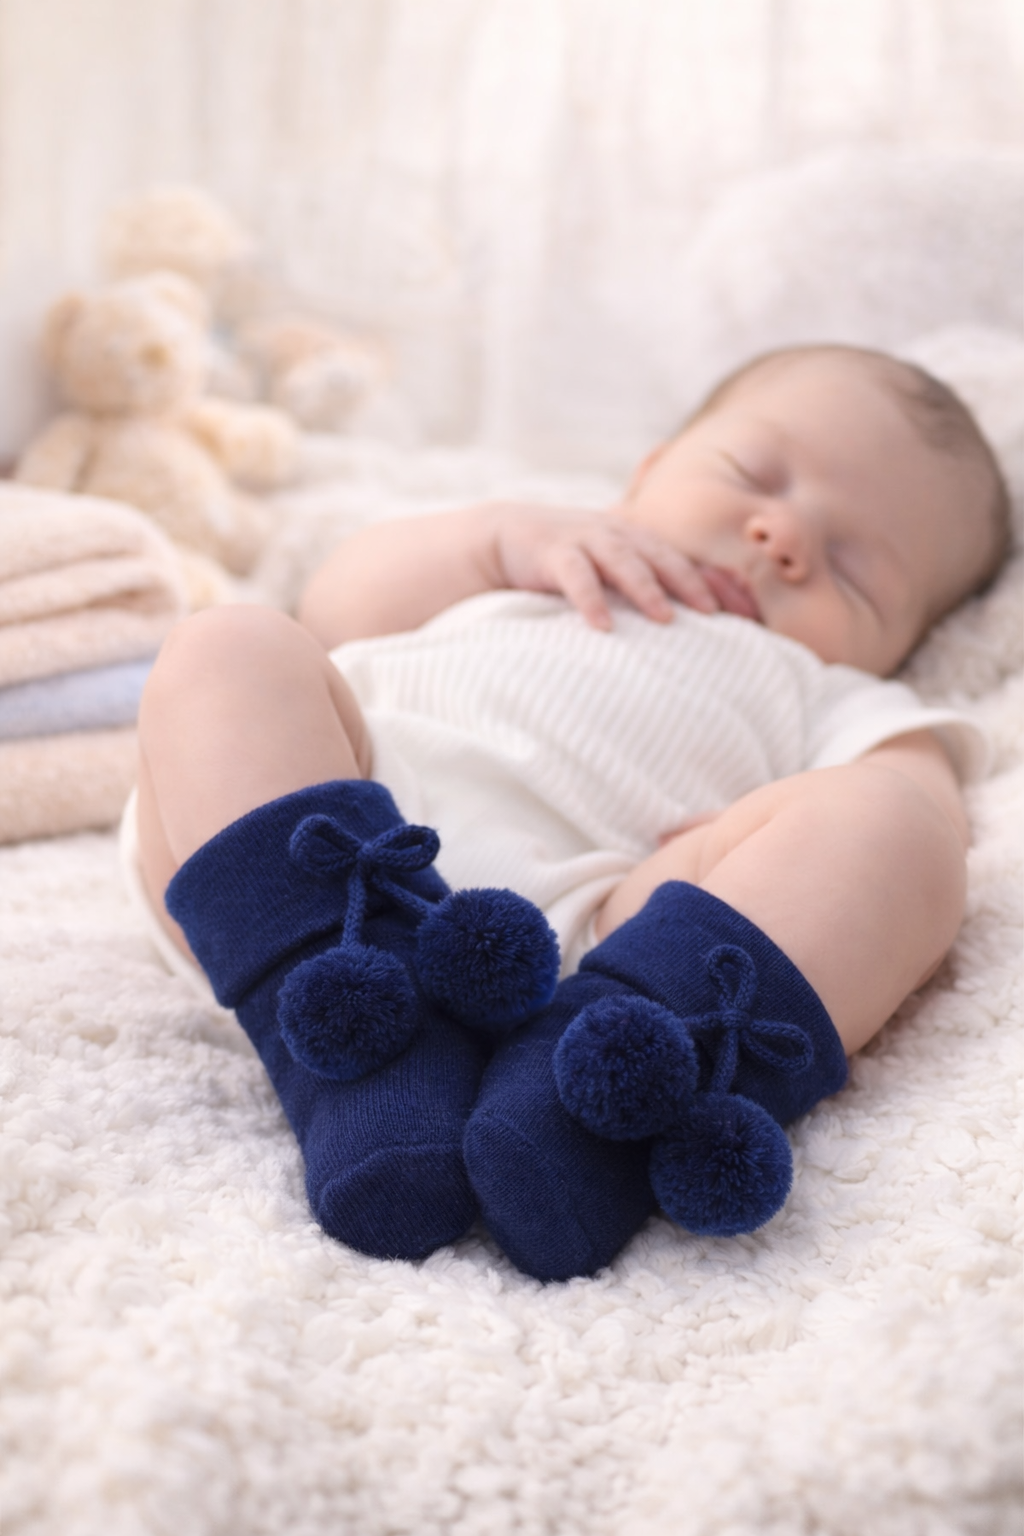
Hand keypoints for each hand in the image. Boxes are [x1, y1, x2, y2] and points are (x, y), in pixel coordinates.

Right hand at [492, 504, 720, 629]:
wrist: (505, 537)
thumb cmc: (565, 560)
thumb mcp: (605, 563)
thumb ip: (638, 581)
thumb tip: (679, 620)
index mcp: (633, 537)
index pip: (678, 557)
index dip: (707, 579)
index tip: (736, 610)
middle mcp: (613, 533)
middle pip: (658, 555)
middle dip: (687, 581)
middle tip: (711, 612)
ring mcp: (583, 539)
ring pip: (622, 560)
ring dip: (645, 588)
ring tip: (664, 617)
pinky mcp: (552, 553)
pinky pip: (575, 576)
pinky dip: (591, 600)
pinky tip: (603, 626)